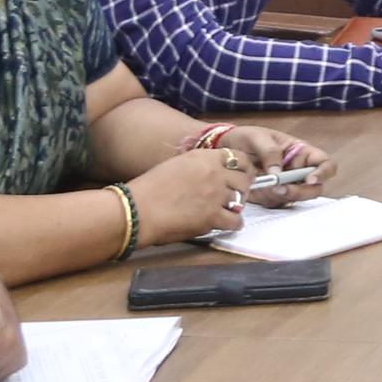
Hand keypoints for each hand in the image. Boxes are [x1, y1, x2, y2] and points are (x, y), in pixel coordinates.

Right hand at [125, 139, 248, 248]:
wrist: (137, 210)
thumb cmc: (149, 189)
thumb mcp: (176, 166)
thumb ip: (198, 166)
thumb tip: (211, 172)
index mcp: (204, 157)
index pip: (239, 158)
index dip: (243, 168)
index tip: (241, 175)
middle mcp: (214, 173)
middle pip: (245, 179)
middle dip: (243, 188)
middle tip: (236, 196)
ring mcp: (215, 195)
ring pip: (242, 200)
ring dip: (236, 206)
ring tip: (227, 210)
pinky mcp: (212, 217)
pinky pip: (236, 221)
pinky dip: (233, 224)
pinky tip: (226, 224)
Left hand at [219, 125, 334, 201]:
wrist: (224, 149)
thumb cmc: (245, 138)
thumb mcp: (257, 138)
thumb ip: (270, 152)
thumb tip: (278, 173)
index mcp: (301, 152)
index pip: (324, 163)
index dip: (323, 173)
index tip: (310, 179)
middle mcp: (298, 170)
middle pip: (315, 187)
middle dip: (301, 191)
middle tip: (282, 189)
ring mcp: (287, 184)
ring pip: (297, 198)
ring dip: (284, 196)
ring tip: (265, 188)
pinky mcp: (273, 195)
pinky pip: (279, 203)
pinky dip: (270, 200)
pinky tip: (257, 190)